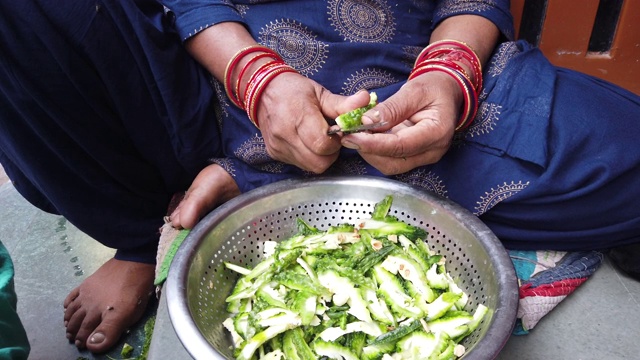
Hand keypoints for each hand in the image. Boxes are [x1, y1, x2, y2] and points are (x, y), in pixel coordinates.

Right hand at [255, 73, 371, 172]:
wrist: (263, 91)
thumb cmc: (295, 90)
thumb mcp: (321, 92)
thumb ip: (343, 103)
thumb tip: (366, 100)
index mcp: (298, 116)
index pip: (323, 145)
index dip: (336, 142)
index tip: (337, 132)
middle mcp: (285, 134)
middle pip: (318, 162)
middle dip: (330, 154)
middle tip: (330, 139)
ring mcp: (278, 147)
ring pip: (310, 167)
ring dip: (320, 157)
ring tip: (318, 140)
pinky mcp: (274, 154)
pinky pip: (299, 164)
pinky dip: (308, 157)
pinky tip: (307, 143)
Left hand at [340, 71, 463, 174]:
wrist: (446, 92)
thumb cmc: (434, 88)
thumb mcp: (414, 90)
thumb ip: (392, 107)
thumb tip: (366, 121)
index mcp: (437, 132)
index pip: (400, 146)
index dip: (373, 144)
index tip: (351, 137)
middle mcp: (432, 151)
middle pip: (393, 162)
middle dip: (368, 150)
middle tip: (348, 134)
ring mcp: (424, 156)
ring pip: (389, 165)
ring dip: (369, 152)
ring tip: (355, 134)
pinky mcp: (414, 156)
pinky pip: (391, 160)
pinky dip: (374, 150)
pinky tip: (365, 136)